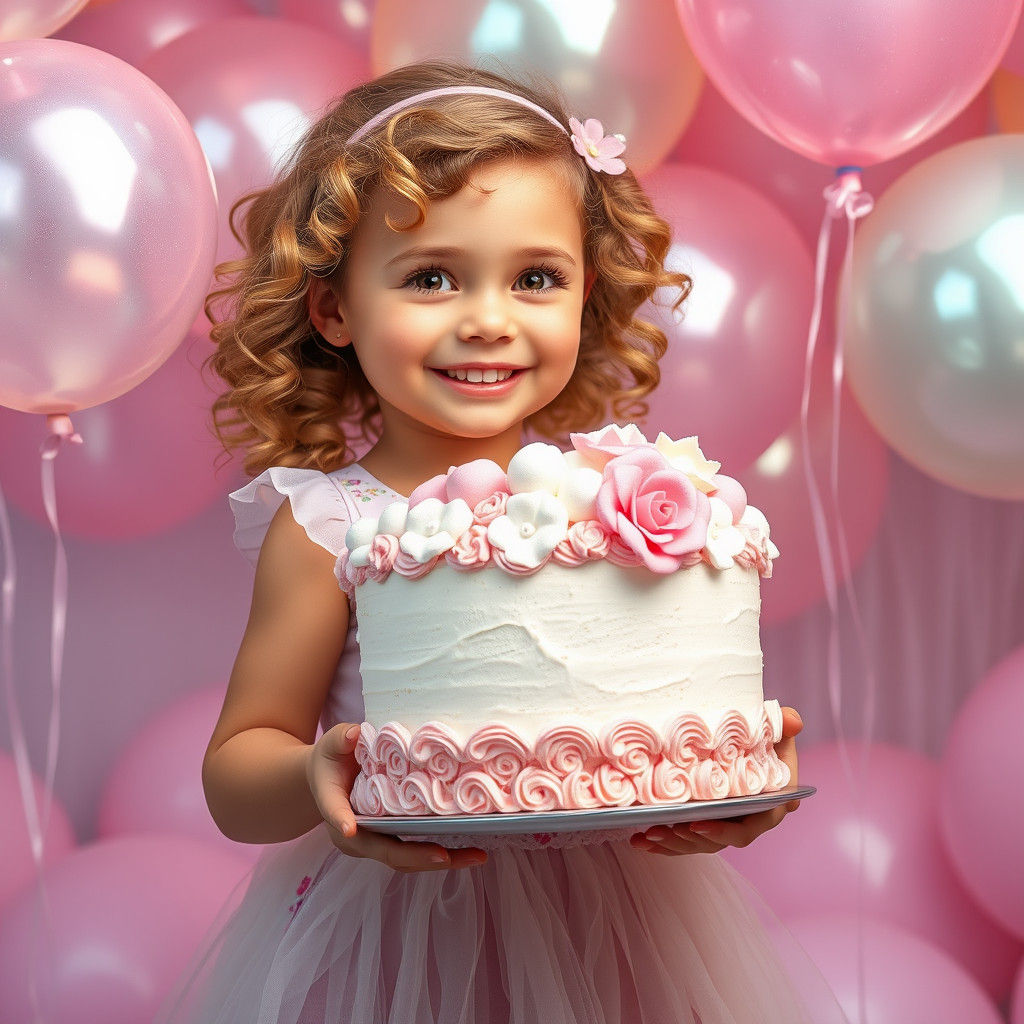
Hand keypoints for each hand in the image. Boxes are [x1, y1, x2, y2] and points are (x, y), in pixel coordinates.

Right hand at [307, 722, 487, 872]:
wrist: (327, 780)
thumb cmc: (331, 759)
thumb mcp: (333, 743)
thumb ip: (342, 738)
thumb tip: (355, 734)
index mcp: (334, 806)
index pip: (337, 813)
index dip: (343, 821)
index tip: (350, 829)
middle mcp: (354, 835)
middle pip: (384, 851)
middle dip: (417, 856)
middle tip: (447, 856)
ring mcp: (373, 843)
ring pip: (404, 859)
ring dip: (438, 861)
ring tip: (475, 856)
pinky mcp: (389, 842)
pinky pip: (413, 853)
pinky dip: (439, 855)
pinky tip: (467, 852)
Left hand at [629, 706, 804, 856]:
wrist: (747, 742)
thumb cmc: (764, 737)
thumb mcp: (775, 729)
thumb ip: (783, 724)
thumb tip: (793, 720)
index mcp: (769, 803)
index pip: (751, 825)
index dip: (725, 831)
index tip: (697, 824)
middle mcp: (748, 819)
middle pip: (720, 839)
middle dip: (690, 839)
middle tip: (663, 829)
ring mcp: (726, 824)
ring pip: (701, 843)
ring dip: (673, 843)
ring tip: (646, 836)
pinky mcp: (707, 824)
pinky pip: (686, 841)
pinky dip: (664, 844)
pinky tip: (640, 841)